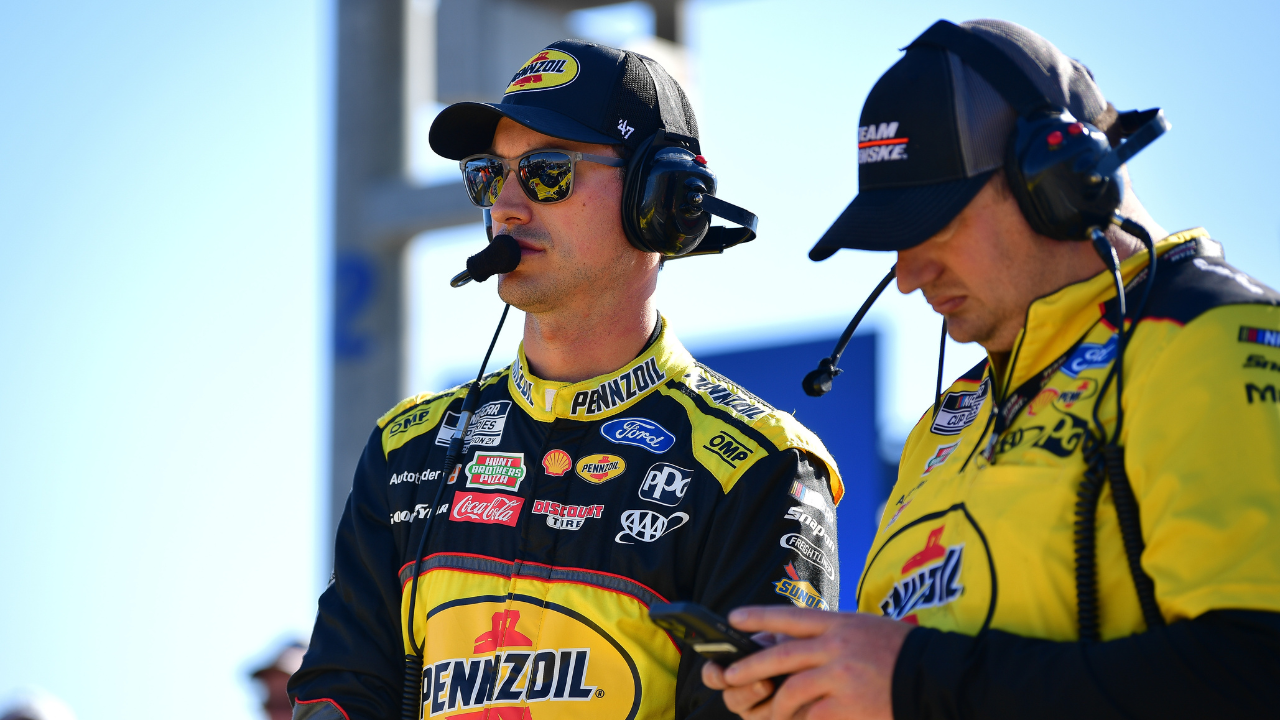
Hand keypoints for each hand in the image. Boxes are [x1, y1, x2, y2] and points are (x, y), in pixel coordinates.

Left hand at [701, 606, 913, 719]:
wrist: (936, 676)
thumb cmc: (900, 651)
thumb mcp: (865, 628)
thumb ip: (832, 633)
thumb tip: (795, 643)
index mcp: (840, 623)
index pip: (790, 617)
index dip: (759, 617)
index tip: (733, 619)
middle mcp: (837, 646)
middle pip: (781, 655)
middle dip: (749, 667)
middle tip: (728, 676)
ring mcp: (842, 676)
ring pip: (792, 691)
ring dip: (775, 705)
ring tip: (768, 713)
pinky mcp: (850, 706)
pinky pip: (813, 717)